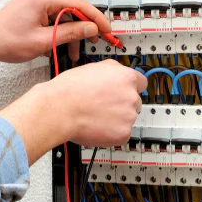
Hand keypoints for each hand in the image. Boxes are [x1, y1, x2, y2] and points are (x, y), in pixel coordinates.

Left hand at [0, 0, 110, 62]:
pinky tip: (63, 43)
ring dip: (73, 29)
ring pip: (65, 11)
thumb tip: (90, 28)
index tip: (106, 29)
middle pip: (74, 4)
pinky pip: (55, 14)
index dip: (95, 17)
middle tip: (96, 38)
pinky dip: (62, 28)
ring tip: (76, 49)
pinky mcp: (34, 6)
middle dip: (86, 23)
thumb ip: (69, 33)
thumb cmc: (5, 41)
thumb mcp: (43, 41)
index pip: (78, 2)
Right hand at [0, 60, 145, 163]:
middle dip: (122, 104)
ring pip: (128, 119)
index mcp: (126, 77)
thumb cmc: (70, 89)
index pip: (141, 82)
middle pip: (135, 102)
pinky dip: (112, 133)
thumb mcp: (93, 67)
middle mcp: (131, 96)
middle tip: (104, 106)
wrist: (59, 109)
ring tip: (96, 116)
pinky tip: (98, 127)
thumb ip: (112, 70)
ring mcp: (129, 116)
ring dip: (116, 119)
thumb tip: (117, 72)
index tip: (125, 92)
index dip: (130, 88)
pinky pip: (122, 134)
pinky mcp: (123, 133)